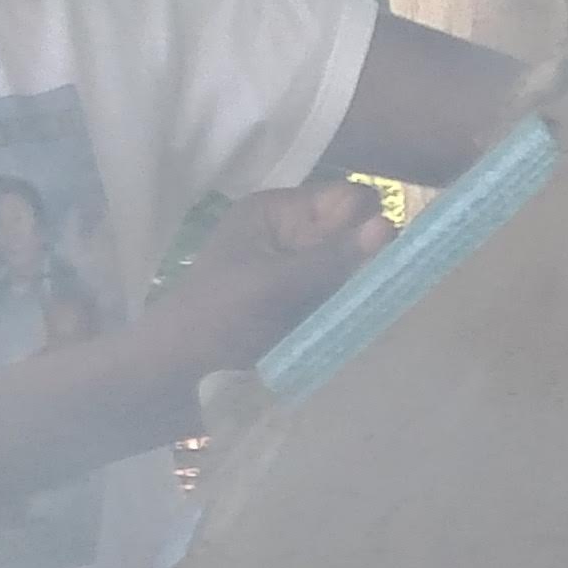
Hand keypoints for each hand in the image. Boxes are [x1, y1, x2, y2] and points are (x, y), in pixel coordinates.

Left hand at [139, 180, 390, 382]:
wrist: (176, 369)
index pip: (347, 198)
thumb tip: (390, 226)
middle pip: (356, 234)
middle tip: (366, 292)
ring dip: (362, 290)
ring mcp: (301, 271)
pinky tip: (356, 328)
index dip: (367, 222)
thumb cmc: (214, 315)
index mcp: (277, 211)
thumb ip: (330, 258)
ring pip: (355, 270)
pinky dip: (352, 313)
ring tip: (361, 315)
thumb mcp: (272, 284)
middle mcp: (294, 234)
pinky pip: (344, 300)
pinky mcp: (306, 306)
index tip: (377, 257)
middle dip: (367, 259)